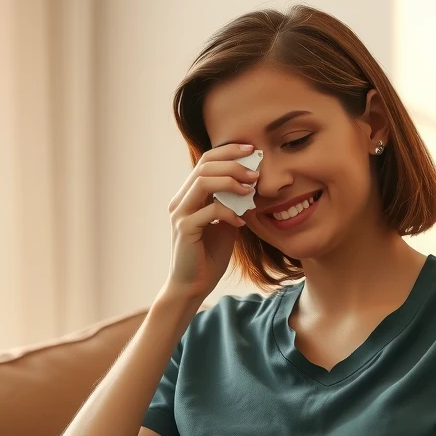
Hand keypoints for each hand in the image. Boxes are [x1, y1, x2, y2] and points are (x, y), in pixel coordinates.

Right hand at [163, 143, 259, 301]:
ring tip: (250, 189)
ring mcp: (180, 213)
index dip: (228, 151)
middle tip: (256, 171)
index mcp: (189, 195)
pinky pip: (209, 210)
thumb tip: (251, 185)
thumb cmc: (209, 256)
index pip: (206, 162)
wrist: (192, 286)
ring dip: (230, 181)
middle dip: (233, 163)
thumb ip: (233, 204)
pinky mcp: (184, 229)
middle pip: (204, 165)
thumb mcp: (226, 224)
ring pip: (202, 181)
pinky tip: (242, 221)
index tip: (252, 150)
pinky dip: (229, 211)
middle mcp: (180, 200)